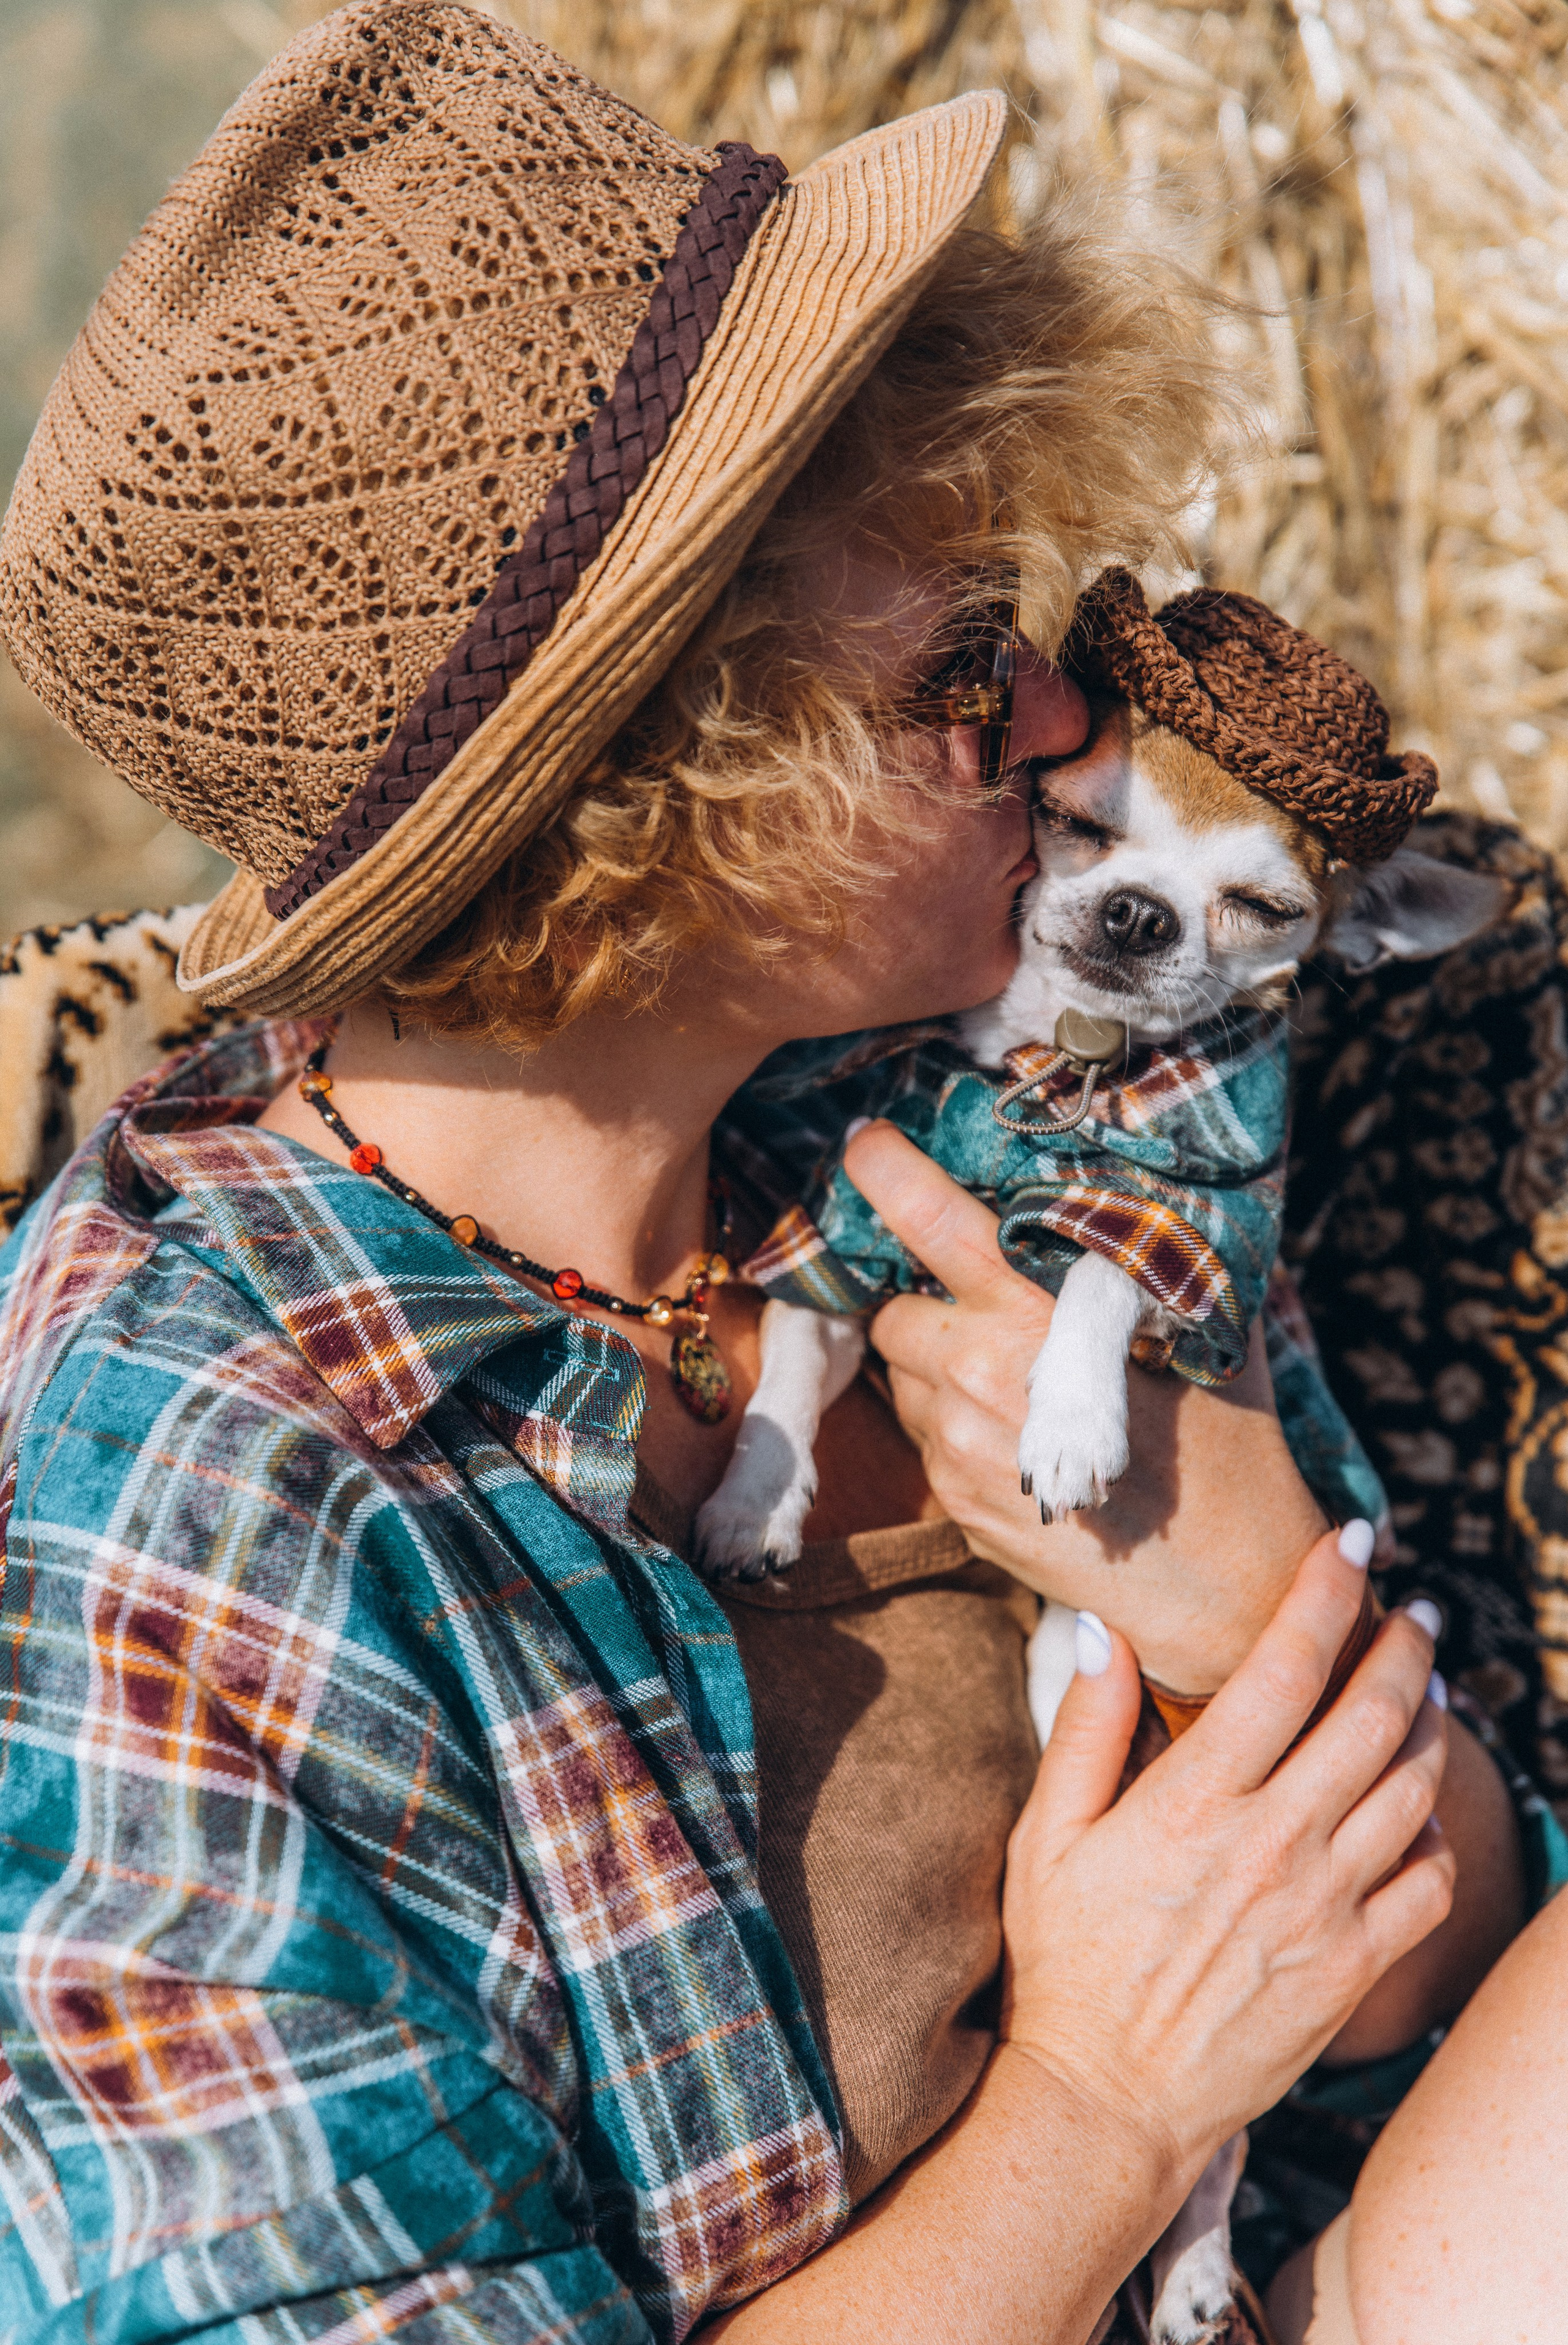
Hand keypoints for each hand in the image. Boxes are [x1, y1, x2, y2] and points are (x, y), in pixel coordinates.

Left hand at [845, 1118, 1326, 1689]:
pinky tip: (1024, 1433)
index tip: (867, 1143)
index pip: (935, 1228)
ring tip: (1018, 1377)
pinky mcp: (956, 1507)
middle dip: (926, 1300)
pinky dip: (956, 1423)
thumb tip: (1138, 1198)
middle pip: (895, 1313)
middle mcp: (976, 1387)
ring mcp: (957, 1456)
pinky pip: (926, 1439)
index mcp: (1033, 1327)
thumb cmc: (1226, 1456)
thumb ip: (1146, 1275)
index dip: (889, 1176)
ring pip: (904, 1379)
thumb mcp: (1201, 1342)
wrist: (1226, 1595)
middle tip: (985, 1301)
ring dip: (938, 1365)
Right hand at [1000, 1530, 1453, 2181]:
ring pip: (1414, 1789)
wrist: (1107, 2101)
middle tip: (1415, 1607)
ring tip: (1429, 1688)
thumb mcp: (1045, 1836)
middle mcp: (1272, 1845)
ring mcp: (1323, 1910)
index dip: (1326, 1591)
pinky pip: (1428, 1883)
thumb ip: (1083, 1728)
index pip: (1283, 1667)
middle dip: (1405, 1643)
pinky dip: (1438, 1832)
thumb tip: (1102, 1630)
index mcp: (1195, 1802)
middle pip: (1372, 1715)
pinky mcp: (1352, 1968)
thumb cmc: (1065, 1961)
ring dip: (1433, 1724)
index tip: (1351, 1539)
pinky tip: (1422, 1807)